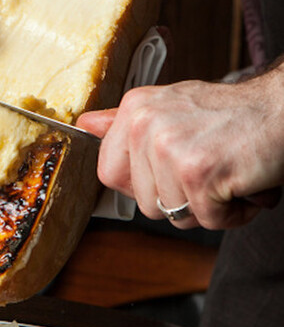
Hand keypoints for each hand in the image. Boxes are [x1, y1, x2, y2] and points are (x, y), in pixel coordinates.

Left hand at [77, 69, 283, 229]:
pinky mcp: (198, 171)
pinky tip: (242, 185)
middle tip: (204, 172)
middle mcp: (145, 124)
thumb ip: (124, 121)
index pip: (108, 172)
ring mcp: (170, 147)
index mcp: (135, 109)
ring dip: (206, 206)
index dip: (137, 187)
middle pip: (142, 201)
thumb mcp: (170, 106)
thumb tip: (85, 125)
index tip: (164, 176)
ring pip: (172, 213)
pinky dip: (231, 213)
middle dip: (177, 199)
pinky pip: (206, 219)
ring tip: (225, 174)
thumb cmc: (231, 114)